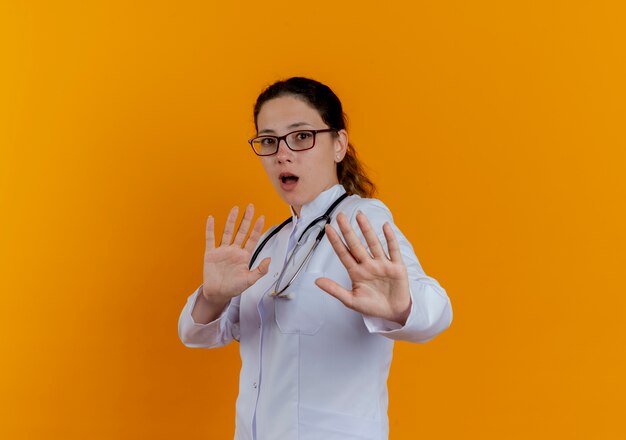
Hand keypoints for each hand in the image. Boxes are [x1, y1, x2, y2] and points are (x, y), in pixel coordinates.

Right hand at [202, 204, 270, 304]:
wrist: (217, 294)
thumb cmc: (234, 288)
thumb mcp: (250, 281)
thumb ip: (260, 271)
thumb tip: (269, 259)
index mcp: (244, 256)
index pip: (252, 239)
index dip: (257, 228)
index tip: (261, 217)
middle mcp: (234, 250)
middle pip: (241, 231)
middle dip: (246, 219)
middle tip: (250, 206)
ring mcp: (222, 251)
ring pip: (227, 232)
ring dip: (231, 220)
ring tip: (235, 208)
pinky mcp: (211, 253)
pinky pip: (210, 238)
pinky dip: (210, 228)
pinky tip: (211, 218)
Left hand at [315, 211, 411, 325]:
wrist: (394, 313)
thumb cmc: (372, 306)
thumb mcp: (351, 301)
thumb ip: (335, 290)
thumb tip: (316, 281)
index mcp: (356, 272)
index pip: (343, 253)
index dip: (336, 241)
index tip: (328, 228)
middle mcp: (368, 265)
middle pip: (356, 245)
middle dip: (348, 230)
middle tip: (340, 216)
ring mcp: (382, 264)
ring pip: (373, 243)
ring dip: (366, 229)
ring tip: (359, 216)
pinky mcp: (396, 267)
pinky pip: (393, 250)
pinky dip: (390, 238)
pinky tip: (385, 226)